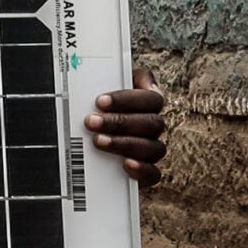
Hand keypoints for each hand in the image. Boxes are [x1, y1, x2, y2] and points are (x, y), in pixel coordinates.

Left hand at [84, 68, 166, 185]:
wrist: (94, 135)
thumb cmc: (99, 105)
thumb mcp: (102, 86)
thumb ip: (109, 76)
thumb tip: (101, 73)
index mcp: (150, 101)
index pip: (152, 99)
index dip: (128, 100)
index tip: (100, 101)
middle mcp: (155, 125)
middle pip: (151, 123)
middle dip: (119, 122)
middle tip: (91, 121)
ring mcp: (153, 148)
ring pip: (154, 148)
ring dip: (125, 144)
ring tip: (98, 141)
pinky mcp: (147, 171)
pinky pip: (154, 174)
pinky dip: (142, 170)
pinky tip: (125, 164)